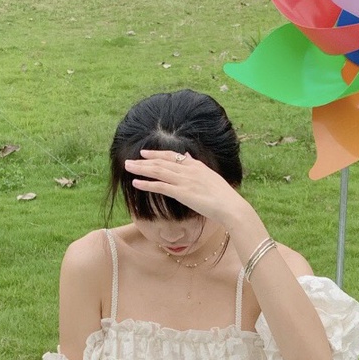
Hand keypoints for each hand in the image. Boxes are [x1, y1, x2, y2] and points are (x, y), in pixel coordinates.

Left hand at [123, 150, 256, 230]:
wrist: (230, 206)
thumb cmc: (224, 197)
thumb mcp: (211, 177)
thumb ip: (198, 167)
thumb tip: (188, 157)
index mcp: (196, 166)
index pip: (172, 156)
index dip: (157, 154)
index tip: (145, 153)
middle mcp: (188, 170)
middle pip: (162, 162)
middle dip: (144, 160)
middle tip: (130, 160)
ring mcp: (184, 180)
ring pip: (158, 171)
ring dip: (141, 169)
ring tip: (128, 167)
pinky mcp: (181, 192)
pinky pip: (160, 186)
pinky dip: (147, 184)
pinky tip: (136, 183)